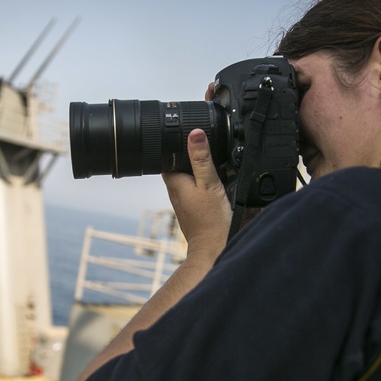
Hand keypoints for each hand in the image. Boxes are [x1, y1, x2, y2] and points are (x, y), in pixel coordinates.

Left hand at [163, 127, 230, 261]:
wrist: (213, 247)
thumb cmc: (211, 221)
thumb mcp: (209, 183)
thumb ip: (202, 159)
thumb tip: (194, 134)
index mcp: (174, 181)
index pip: (166, 155)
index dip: (175, 143)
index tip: (185, 133)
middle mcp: (175, 190)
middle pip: (177, 164)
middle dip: (187, 155)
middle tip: (203, 145)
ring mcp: (183, 200)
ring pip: (187, 176)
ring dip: (196, 168)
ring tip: (210, 161)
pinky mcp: (193, 207)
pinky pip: (194, 187)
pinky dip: (202, 181)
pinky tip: (214, 181)